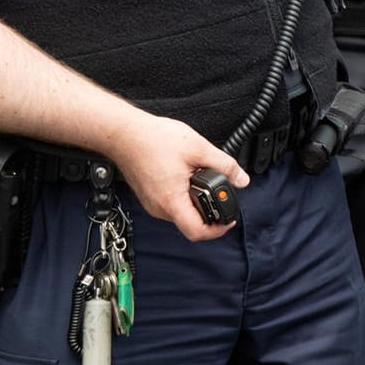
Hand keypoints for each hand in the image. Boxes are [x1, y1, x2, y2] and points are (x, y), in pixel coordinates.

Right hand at [106, 111, 249, 242]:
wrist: (124, 133)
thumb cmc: (152, 139)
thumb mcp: (198, 148)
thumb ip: (224, 165)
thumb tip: (241, 179)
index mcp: (171, 201)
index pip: (197, 232)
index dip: (218, 230)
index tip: (229, 219)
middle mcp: (159, 208)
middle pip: (190, 223)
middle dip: (209, 211)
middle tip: (219, 193)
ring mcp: (151, 203)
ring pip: (180, 213)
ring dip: (195, 202)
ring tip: (201, 181)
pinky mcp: (148, 196)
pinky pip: (170, 204)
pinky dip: (183, 195)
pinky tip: (186, 177)